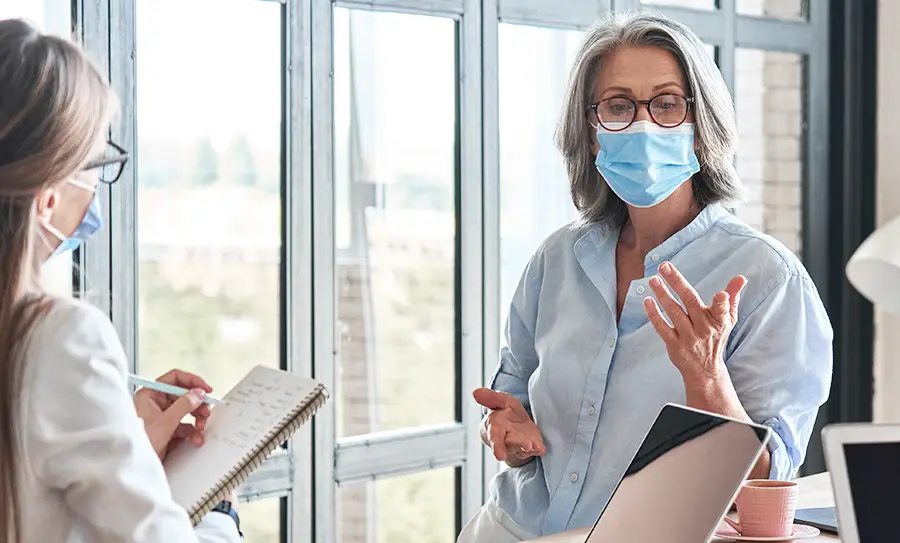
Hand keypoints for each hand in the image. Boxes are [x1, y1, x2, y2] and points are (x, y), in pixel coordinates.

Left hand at [133, 369, 214, 460]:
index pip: (175, 378)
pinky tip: (194, 438)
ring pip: (186, 411)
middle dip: (197, 405)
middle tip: (205, 412)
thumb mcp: (165, 421)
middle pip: (183, 396)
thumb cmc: (137, 442)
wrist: (131, 466)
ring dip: (196, 419)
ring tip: (200, 427)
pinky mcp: (165, 430)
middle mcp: (155, 403)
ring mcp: (160, 417)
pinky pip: (184, 425)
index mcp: (150, 394)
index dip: (192, 382)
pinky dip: (192, 431)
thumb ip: (184, 405)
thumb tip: (198, 394)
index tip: (205, 389)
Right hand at [473, 388, 544, 464]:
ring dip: (527, 448)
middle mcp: (506, 439)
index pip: (494, 436)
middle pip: (510, 444)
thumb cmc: (507, 412)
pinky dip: (537, 449)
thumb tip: (475, 393)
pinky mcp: (532, 446)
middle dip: (517, 445)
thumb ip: (490, 398)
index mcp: (495, 427)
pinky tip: (541, 448)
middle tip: (526, 446)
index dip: (497, 445)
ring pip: (521, 449)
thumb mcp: (501, 400)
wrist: (517, 423)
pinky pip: (534, 449)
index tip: (499, 455)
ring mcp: (520, 444)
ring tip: (533, 446)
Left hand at [643, 261, 746, 386]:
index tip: (721, 294)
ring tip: (653, 280)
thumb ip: (732, 297)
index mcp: (719, 320)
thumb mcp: (728, 319)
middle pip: (690, 302)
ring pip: (673, 312)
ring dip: (662, 294)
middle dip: (677, 282)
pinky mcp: (674, 344)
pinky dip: (654, 314)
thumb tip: (741, 277)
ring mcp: (688, 337)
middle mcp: (704, 328)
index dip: (722, 303)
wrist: (704, 369)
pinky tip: (647, 300)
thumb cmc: (716, 337)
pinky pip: (662, 327)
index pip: (722, 310)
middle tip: (664, 266)